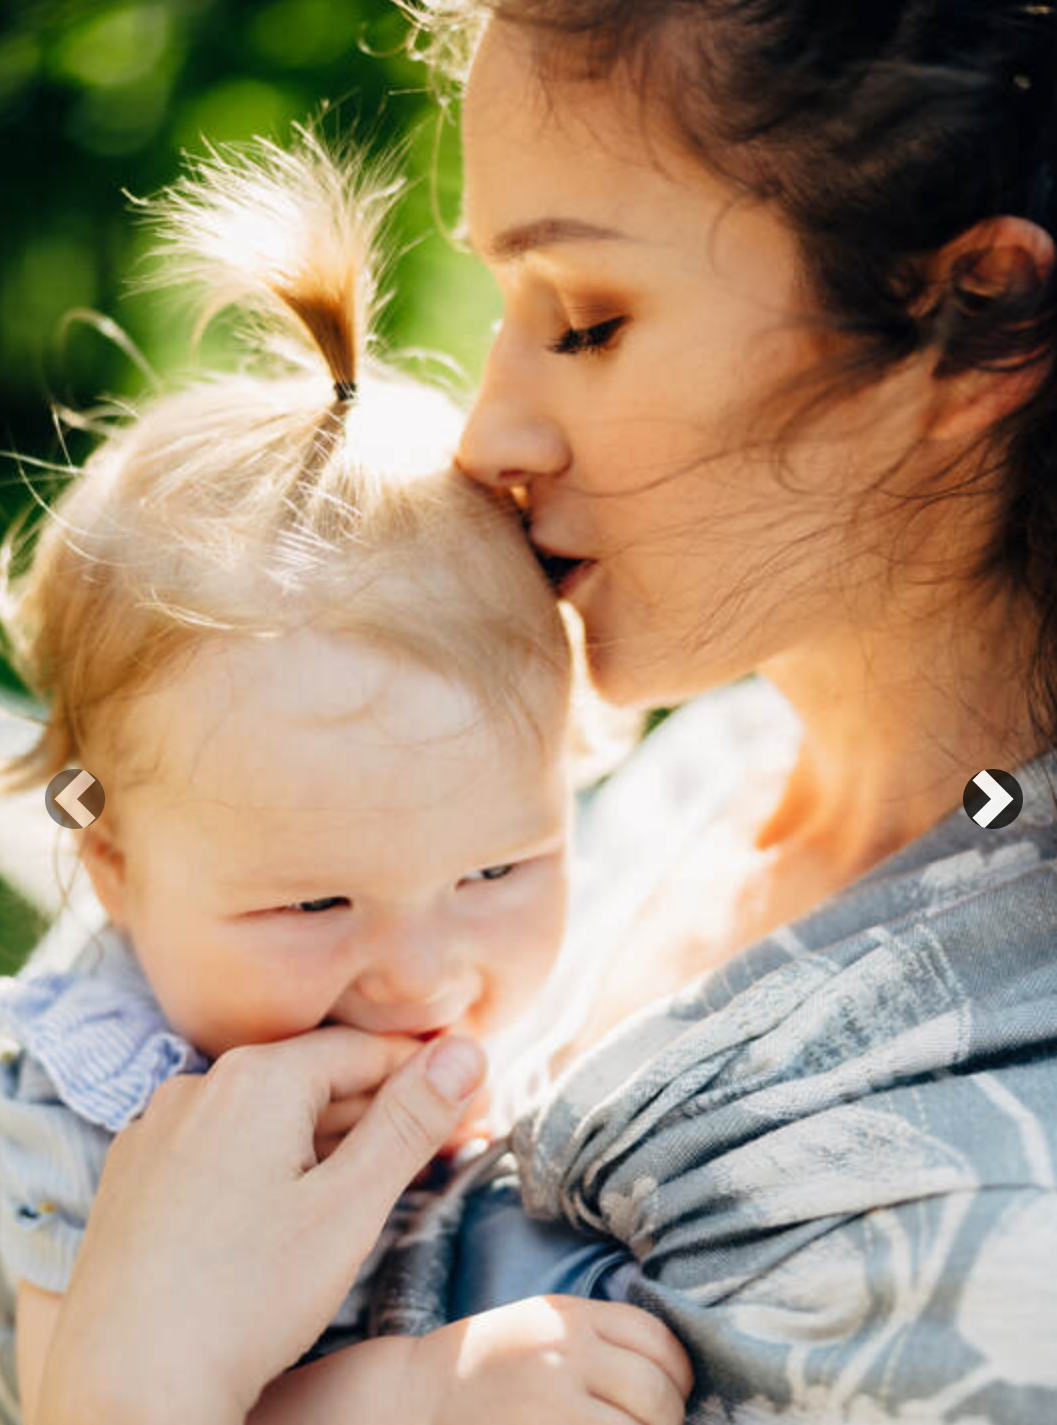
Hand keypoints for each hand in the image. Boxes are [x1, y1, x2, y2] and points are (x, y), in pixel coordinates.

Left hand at [36, 1027, 486, 1424]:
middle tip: (443, 1149)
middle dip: (381, 1110)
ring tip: (377, 1179)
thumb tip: (467, 1048)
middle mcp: (197, 1086)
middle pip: (313, 1079)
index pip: (364, 1050)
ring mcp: (155, 1131)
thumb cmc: (245, 1299)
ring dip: (326, 1138)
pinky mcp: (132, 1178)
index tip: (472, 1105)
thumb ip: (410, 1120)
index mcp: (255, 1078)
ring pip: (264, 1115)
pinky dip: (267, 1161)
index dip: (426, 1075)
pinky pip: (217, 1146)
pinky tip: (291, 1205)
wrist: (126, 1390)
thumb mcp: (350, 1207)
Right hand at [410, 1294, 693, 1424]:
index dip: (680, 1374)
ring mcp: (552, 1407)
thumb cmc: (486, 1367)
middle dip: (667, 1421)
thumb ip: (599, 1337)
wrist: (414, 1401)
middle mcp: (564, 1355)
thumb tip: (672, 1376)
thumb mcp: (541, 1327)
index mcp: (568, 1316)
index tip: (674, 1395)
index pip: (658, 1340)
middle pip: (657, 1395)